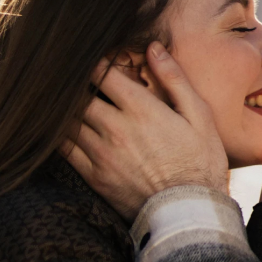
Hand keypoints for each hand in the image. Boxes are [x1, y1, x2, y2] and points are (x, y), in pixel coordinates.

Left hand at [62, 42, 228, 220]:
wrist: (189, 213)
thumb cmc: (201, 163)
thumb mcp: (199, 116)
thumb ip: (175, 80)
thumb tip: (154, 48)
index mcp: (141, 109)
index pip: (102, 74)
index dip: (96, 64)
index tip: (98, 63)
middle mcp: (116, 128)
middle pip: (80, 95)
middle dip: (79, 85)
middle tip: (80, 82)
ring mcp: (102, 153)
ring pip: (68, 120)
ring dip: (68, 109)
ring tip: (70, 103)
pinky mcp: (94, 176)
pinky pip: (65, 149)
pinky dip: (61, 135)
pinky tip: (66, 130)